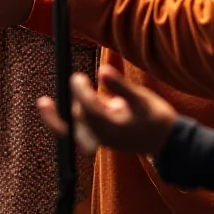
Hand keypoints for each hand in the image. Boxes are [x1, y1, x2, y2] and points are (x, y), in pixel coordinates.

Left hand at [37, 64, 177, 157]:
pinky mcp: (102, 138)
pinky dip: (67, 122)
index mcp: (111, 129)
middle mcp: (102, 137)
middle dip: (62, 109)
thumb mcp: (141, 99)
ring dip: (59, 117)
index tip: (77, 76)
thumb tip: (102, 70)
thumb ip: (120, 86)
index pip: (87, 108)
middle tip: (49, 97)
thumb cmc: (157, 120)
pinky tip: (57, 107)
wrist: (169, 143)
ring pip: (74, 130)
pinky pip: (78, 132)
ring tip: (44, 104)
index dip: (79, 91)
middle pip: (75, 123)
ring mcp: (101, 140)